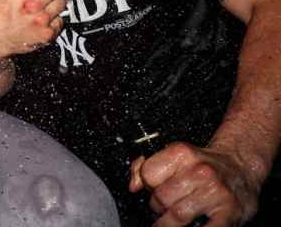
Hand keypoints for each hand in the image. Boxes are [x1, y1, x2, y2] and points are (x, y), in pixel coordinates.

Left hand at [130, 142, 260, 225]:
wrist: (241, 166)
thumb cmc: (203, 164)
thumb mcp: (176, 155)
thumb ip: (148, 166)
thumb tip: (133, 187)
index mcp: (182, 153)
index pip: (148, 174)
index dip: (147, 186)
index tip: (153, 191)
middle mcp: (200, 171)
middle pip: (161, 197)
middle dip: (157, 207)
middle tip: (162, 210)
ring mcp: (216, 192)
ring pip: (177, 215)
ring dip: (168, 224)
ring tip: (169, 223)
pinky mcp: (229, 212)